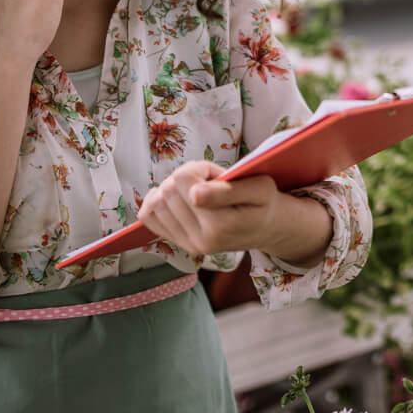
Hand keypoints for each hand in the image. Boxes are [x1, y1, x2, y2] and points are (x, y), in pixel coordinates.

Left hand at [137, 160, 283, 257]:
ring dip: (174, 189)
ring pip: (157, 201)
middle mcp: (202, 239)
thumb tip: (193, 193)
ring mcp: (189, 244)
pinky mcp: (179, 243)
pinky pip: (148, 217)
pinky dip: (156, 202)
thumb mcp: (260, 188)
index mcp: (221, 225)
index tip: (215, 174)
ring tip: (196, 193)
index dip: (199, 168)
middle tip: (208, 183)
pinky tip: (175, 200)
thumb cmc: (263, 203)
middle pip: (169, 188)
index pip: (184, 179)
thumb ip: (227, 190)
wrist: (264, 228)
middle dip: (187, 177)